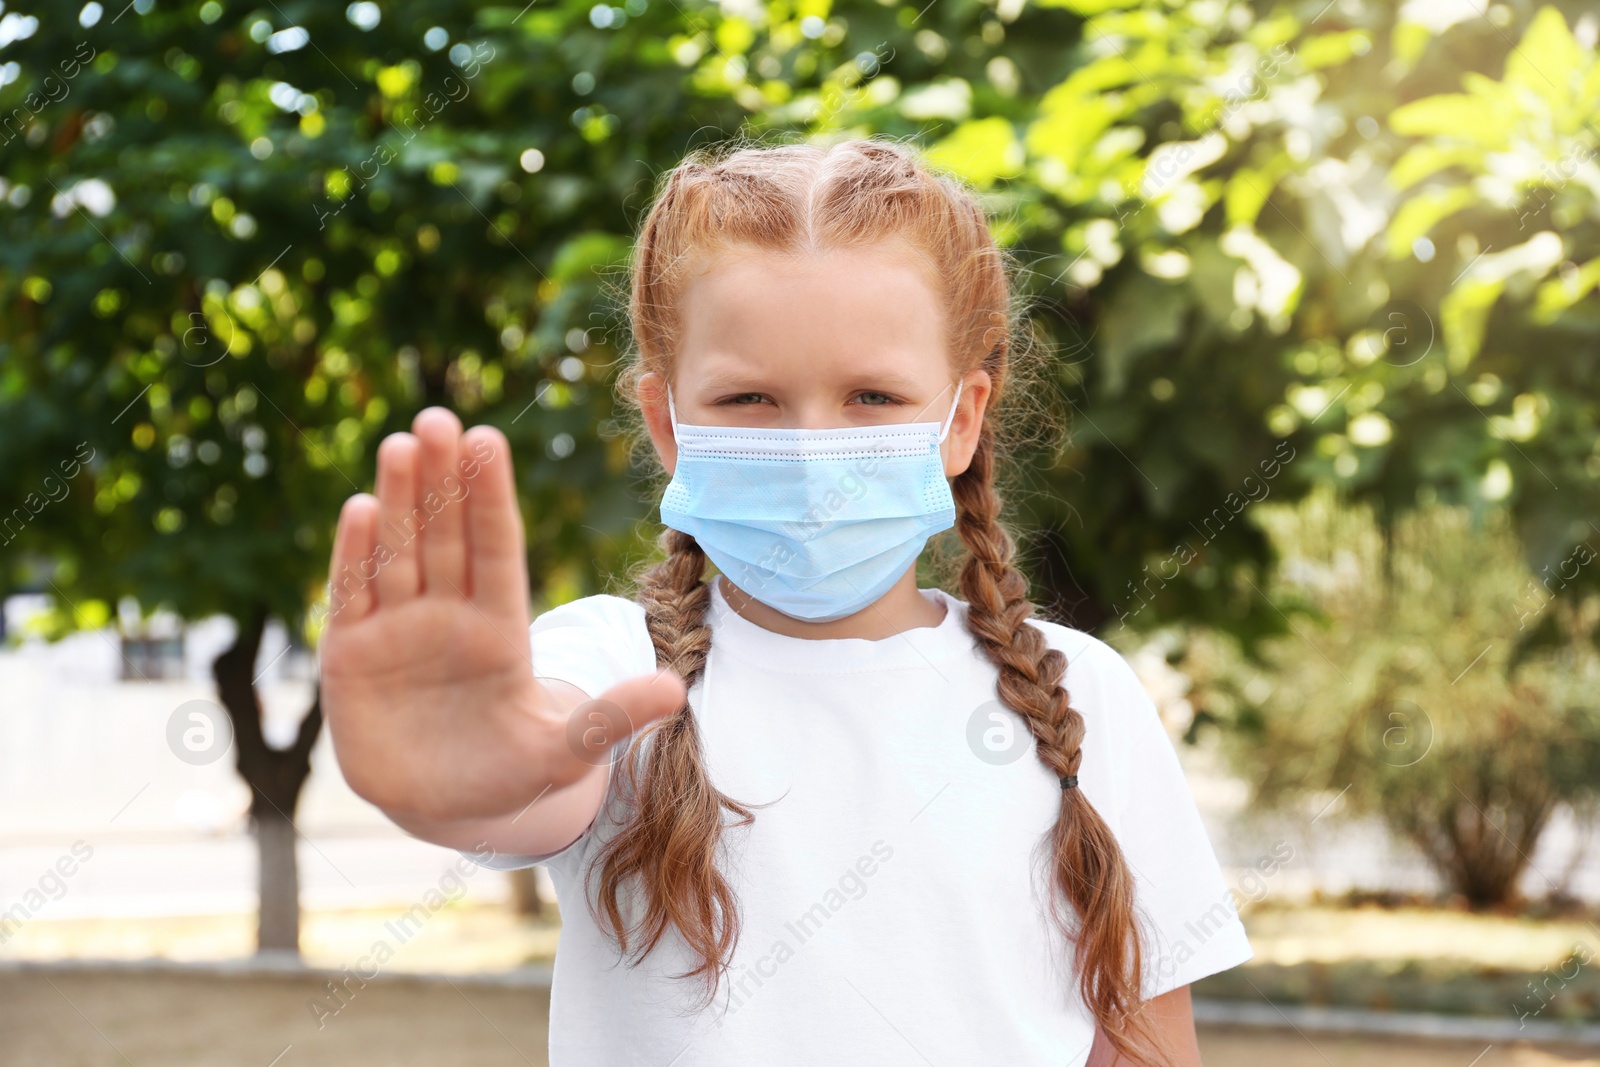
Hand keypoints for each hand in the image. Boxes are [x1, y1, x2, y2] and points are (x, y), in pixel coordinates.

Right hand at [319, 407, 684, 825]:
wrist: (443, 810)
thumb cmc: (510, 772)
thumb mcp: (566, 751)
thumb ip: (610, 718)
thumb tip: (677, 691)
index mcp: (501, 628)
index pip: (496, 548)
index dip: (491, 497)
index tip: (488, 440)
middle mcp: (448, 616)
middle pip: (445, 536)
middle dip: (441, 479)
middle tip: (439, 419)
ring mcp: (397, 631)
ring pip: (399, 554)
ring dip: (396, 501)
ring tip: (401, 445)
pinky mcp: (351, 657)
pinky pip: (352, 597)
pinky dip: (354, 557)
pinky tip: (360, 509)